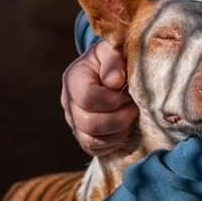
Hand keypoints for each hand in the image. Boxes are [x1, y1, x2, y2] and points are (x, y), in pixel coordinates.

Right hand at [61, 40, 138, 156]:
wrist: (112, 71)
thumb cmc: (115, 59)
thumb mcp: (115, 50)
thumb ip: (114, 60)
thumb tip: (114, 82)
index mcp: (73, 78)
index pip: (87, 98)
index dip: (112, 99)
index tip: (128, 91)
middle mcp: (68, 102)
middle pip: (88, 123)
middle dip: (119, 118)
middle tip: (133, 106)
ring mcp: (73, 122)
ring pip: (91, 140)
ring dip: (118, 131)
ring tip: (131, 116)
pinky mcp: (83, 137)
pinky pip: (95, 150)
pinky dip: (113, 142)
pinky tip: (124, 127)